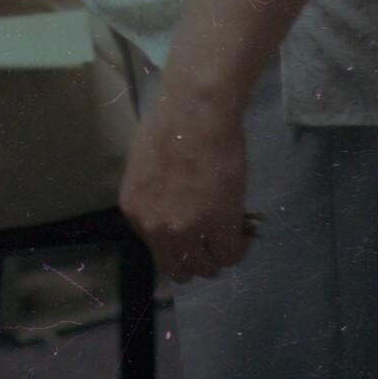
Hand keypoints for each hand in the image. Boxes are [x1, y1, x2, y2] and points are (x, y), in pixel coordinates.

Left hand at [118, 82, 250, 283]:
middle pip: (178, 268)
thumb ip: (155, 194)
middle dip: (196, 259)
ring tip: (228, 237)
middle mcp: (154, 227)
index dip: (178, 244)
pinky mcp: (217, 227)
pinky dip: (238, 247)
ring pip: (205, 267)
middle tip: (212, 242)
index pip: (156, 249)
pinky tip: (242, 233)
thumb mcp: (147, 165)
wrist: (195, 111)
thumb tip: (169, 203)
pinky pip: (230, 254)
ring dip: (217, 256)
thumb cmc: (171, 122)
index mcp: (134, 209)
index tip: (192, 235)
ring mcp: (185, 231)